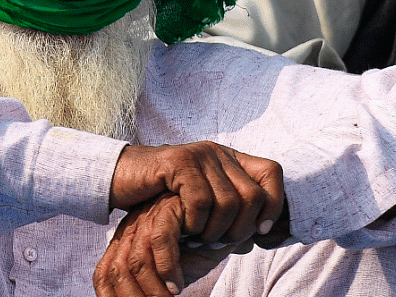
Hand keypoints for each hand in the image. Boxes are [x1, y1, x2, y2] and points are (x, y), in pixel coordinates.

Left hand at [94, 193, 245, 296]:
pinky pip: (159, 238)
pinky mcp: (168, 206)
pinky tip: (176, 285)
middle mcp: (131, 229)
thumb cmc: (199, 250)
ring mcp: (148, 216)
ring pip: (136, 259)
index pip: (103, 276)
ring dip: (152, 289)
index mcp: (124, 244)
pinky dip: (167, 266)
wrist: (228, 223)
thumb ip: (151, 284)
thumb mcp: (170, 272)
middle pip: (116, 271)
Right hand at [109, 142, 284, 247]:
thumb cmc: (164, 196)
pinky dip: (196, 224)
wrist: (122, 177)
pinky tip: (185, 230)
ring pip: (229, 203)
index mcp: (229, 158)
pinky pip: (201, 201)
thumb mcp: (205, 200)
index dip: (274, 204)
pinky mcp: (178, 163)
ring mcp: (199, 155)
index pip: (273, 172)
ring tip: (199, 239)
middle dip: (240, 229)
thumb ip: (232, 208)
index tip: (259, 231)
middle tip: (219, 243)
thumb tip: (266, 231)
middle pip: (253, 195)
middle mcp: (218, 152)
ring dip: (215, 231)